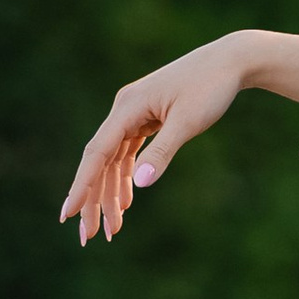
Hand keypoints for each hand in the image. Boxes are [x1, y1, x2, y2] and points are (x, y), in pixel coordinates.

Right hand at [61, 34, 255, 243]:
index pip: (96, 153)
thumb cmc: (210, 87)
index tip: (68, 214)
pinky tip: (126, 202)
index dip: (81, 185)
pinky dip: (126, 177)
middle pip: (100, 161)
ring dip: (110, 194)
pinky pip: (127, 153)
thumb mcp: (189, 122)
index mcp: (128, 108)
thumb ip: (163, 152)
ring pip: (113, 160)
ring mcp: (133, 114)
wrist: (229, 61)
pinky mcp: (146, 118)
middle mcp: (124, 110)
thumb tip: (139, 184)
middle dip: (94, 200)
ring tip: (112, 229)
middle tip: (90, 237)